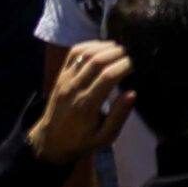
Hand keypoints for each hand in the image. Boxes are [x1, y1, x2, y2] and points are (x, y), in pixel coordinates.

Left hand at [26, 40, 134, 166]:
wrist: (50, 141)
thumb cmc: (82, 140)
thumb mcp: (105, 137)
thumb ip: (119, 116)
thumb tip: (132, 93)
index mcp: (86, 105)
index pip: (108, 76)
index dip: (126, 65)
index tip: (137, 64)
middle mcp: (74, 89)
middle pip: (97, 61)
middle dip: (119, 53)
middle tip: (132, 55)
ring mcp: (65, 80)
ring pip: (86, 54)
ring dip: (106, 47)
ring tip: (120, 51)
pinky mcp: (60, 75)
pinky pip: (74, 53)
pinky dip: (90, 45)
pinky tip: (102, 48)